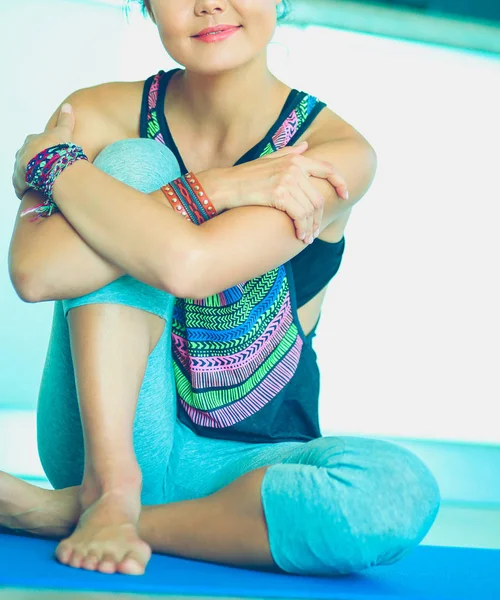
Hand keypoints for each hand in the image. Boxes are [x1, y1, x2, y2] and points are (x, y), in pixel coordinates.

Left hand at [12, 103, 75, 199]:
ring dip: (28, 178)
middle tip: (44, 172)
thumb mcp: (64, 132)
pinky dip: (24, 189)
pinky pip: (20, 186)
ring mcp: (20, 166)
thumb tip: (68, 106)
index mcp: (32, 140)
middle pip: (26, 158)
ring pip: (22, 172)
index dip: (41, 152)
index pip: (34, 145)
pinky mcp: (19, 180)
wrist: (52, 164)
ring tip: (38, 185)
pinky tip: (32, 193)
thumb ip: (66, 120)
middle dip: (32, 164)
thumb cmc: (59, 148)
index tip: (49, 158)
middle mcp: (23, 152)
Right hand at [212, 141, 348, 243]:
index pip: (327, 169)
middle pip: (318, 197)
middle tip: (314, 232)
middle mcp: (294, 166)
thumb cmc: (243, 176)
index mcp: (295, 158)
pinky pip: (300, 216)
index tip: (345, 195)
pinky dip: (302, 228)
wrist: (224, 185)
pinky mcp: (279, 194)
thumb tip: (306, 146)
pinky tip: (299, 237)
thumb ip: (289, 153)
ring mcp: (287, 180)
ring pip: (310, 210)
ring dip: (310, 227)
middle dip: (318, 218)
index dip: (340, 182)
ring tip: (306, 238)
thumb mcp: (268, 160)